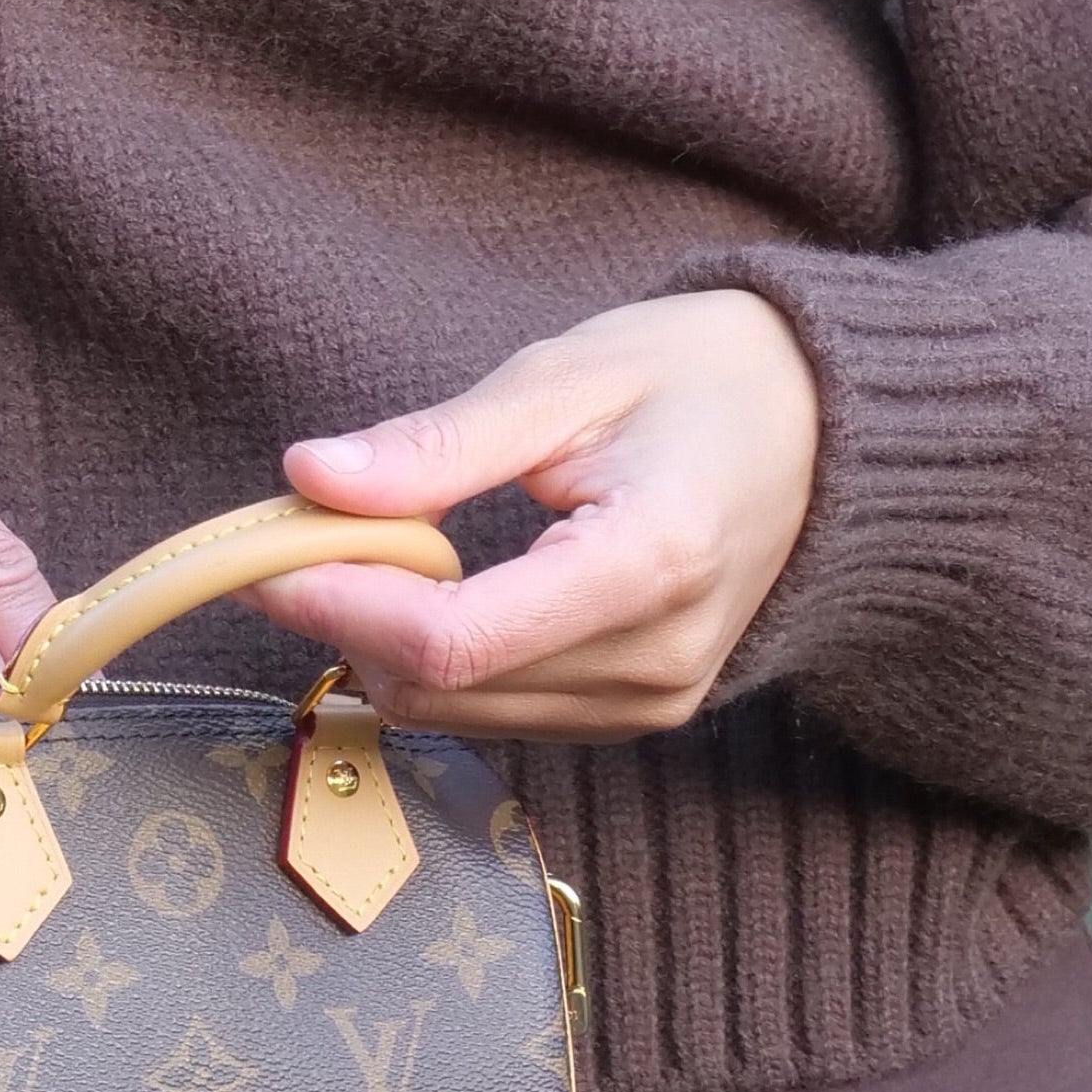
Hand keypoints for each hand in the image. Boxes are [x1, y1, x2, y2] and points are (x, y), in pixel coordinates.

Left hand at [260, 291, 821, 738]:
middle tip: (297, 529)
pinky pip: (503, 713)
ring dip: (385, 643)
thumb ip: (440, 442)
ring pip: (463, 715)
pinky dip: (441, 660)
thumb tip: (308, 477)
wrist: (825, 428)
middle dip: (347, 618)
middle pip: (447, 691)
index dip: (341, 603)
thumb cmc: (700, 378)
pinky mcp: (641, 715)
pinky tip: (430, 584)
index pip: (458, 639)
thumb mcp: (568, 376)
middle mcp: (657, 661)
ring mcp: (656, 703)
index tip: (266, 551)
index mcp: (649, 563)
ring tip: (366, 543)